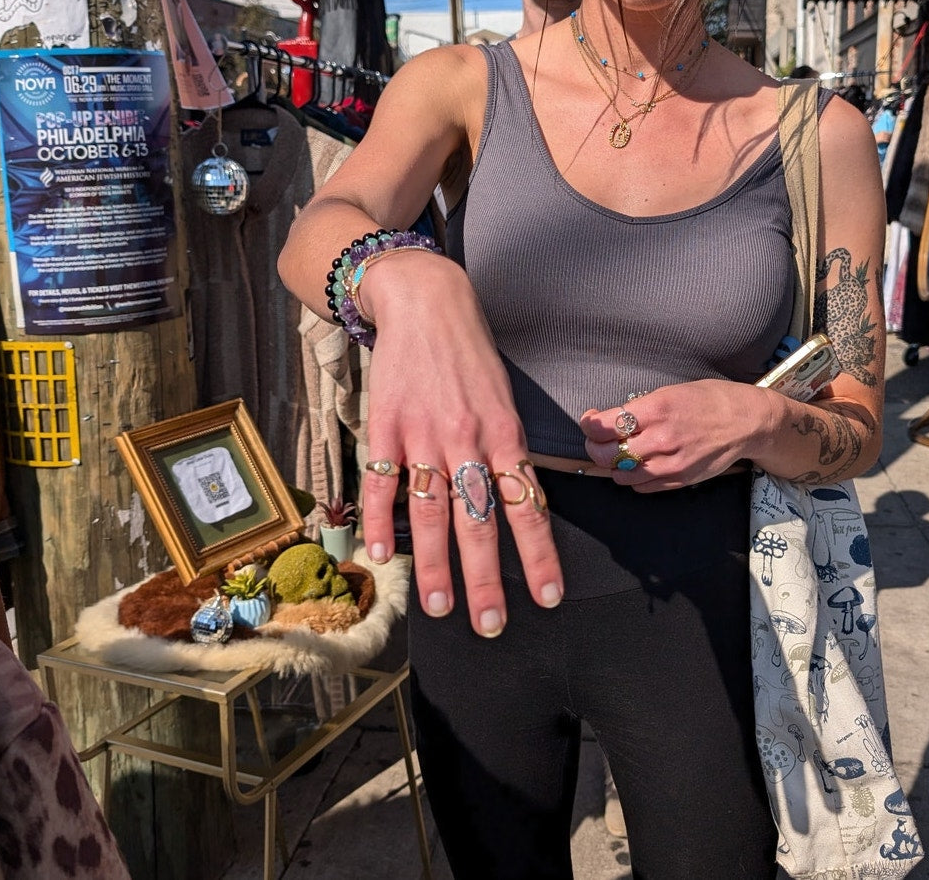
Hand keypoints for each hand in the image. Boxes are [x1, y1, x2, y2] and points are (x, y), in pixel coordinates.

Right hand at [358, 252, 563, 635]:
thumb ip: (508, 451)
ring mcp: (423, 435)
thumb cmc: (471, 355)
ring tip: (440, 608)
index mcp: (504, 434)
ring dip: (435, 565)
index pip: (526, 507)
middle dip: (486, 579)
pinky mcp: (386, 426)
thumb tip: (518, 504)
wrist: (426, 303)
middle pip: (478, 521)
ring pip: (431, 512)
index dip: (538, 554)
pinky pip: (384, 483)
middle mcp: (467, 440)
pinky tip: (381, 556)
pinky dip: (381, 521)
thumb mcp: (505, 398)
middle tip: (491, 624)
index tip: (547, 597)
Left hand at [579, 380, 772, 493]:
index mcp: (656, 409)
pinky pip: (642, 487)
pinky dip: (633, 478)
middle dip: (594, 447)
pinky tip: (640, 463)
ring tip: (620, 452)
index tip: (590, 420)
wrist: (747, 422)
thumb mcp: (671, 391)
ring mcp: (670, 464)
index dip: (589, 424)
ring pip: (621, 475)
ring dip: (613, 465)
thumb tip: (611, 420)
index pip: (604, 426)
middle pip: (606, 455)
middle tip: (599, 439)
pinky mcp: (680, 480)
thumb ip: (640, 408)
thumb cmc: (711, 400)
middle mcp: (661, 439)